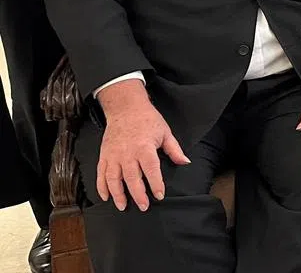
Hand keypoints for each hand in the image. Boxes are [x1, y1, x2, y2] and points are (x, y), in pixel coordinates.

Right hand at [95, 80, 189, 211]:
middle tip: (144, 206)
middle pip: (132, 178)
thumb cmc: (148, 120)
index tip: (160, 195)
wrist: (126, 108)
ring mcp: (114, 155)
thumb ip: (174, 150)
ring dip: (118, 194)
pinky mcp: (104, 155)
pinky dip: (102, 187)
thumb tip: (185, 162)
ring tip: (123, 206)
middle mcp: (127, 153)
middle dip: (138, 195)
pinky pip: (101, 174)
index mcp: (144, 148)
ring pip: (113, 179)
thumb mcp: (165, 132)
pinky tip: (106, 197)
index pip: (151, 170)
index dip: (156, 184)